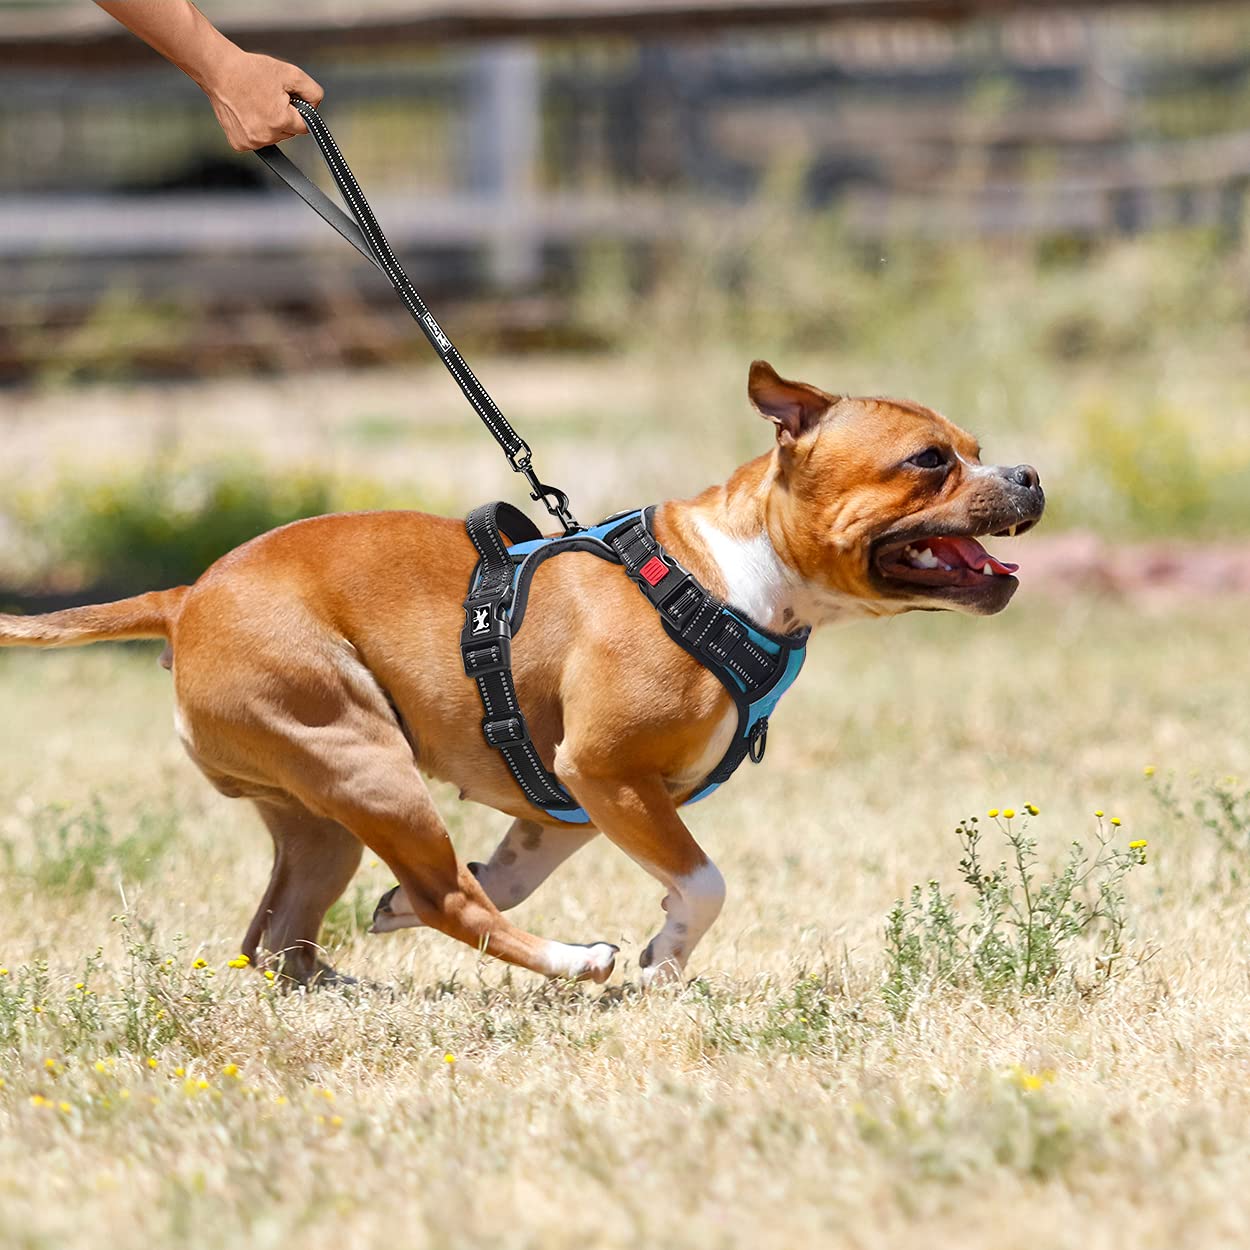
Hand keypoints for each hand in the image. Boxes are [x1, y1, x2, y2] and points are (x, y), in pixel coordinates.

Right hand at [201, 48, 324, 151]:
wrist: (217, 70)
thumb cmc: (250, 70)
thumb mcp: (290, 73)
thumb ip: (313, 92)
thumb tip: (316, 108)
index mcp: (280, 120)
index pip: (304, 126)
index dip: (298, 111)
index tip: (287, 99)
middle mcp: (265, 135)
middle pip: (288, 133)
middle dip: (284, 117)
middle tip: (269, 98)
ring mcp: (251, 142)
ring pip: (273, 138)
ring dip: (270, 124)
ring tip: (256, 103)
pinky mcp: (239, 144)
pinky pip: (257, 141)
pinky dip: (255, 129)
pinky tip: (247, 113)